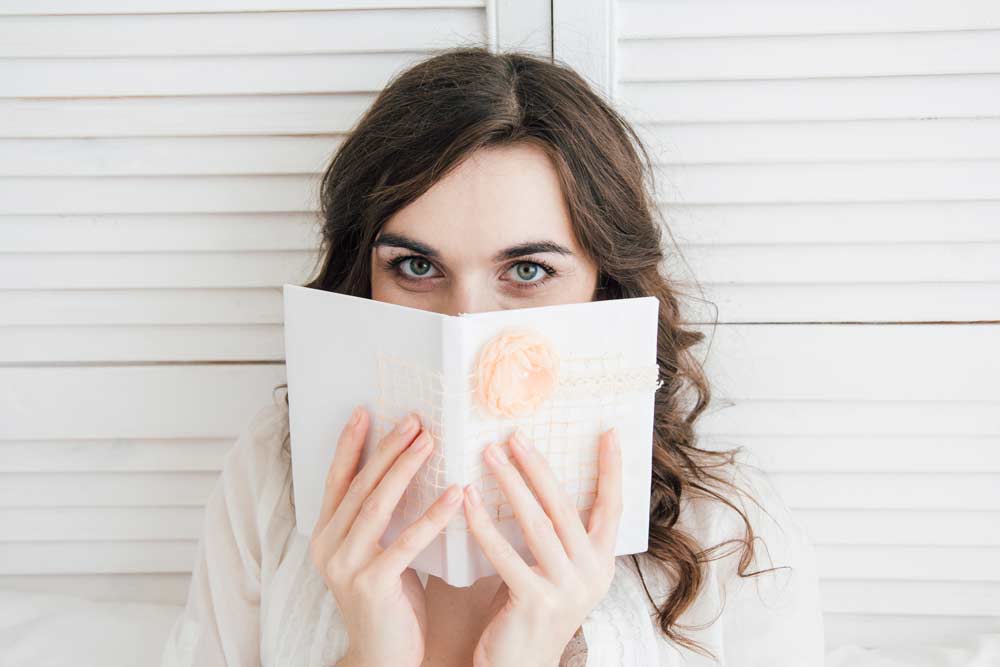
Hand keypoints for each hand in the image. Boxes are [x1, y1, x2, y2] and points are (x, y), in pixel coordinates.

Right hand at [309, 406, 462, 666]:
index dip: (350, 445)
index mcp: (325, 535)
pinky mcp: (371, 585)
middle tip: (413, 419)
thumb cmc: (389, 603)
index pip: (336, 480)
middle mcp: (327, 547)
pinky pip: (406, 542)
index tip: (366, 411)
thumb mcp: (379, 553)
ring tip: (430, 441)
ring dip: (405, 469)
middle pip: (359, 486)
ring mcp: (345, 567)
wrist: (383, 658)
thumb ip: (383, 519)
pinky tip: (455, 494)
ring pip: (377, 506)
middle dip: (386, 448)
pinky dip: (432, 516)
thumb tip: (408, 469)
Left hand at [462, 427, 622, 666]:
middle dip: (539, 467)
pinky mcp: (535, 603)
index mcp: (600, 563)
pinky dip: (484, 525)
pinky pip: (506, 555)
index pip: (612, 507)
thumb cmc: (530, 612)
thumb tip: (537, 480)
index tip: (608, 432)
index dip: (611, 470)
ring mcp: (566, 589)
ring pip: (538, 525)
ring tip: (489, 455)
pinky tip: (466, 501)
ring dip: (511, 485)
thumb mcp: (556, 573)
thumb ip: (557, 536)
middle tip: (514, 435)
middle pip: (566, 507)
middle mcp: (591, 574)